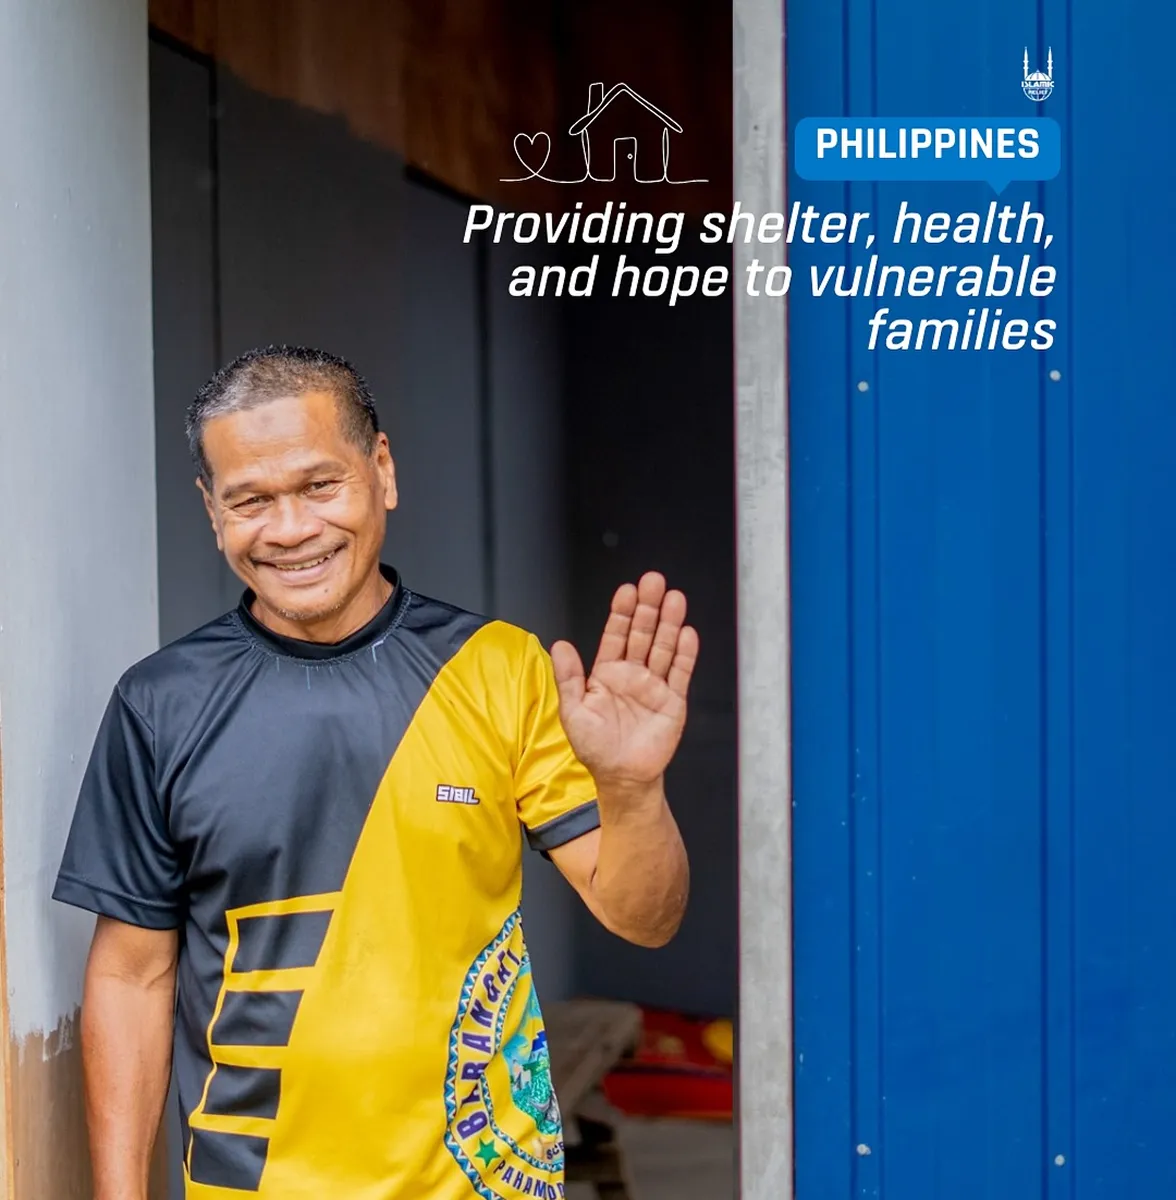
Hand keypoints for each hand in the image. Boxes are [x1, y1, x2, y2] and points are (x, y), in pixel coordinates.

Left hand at [550, 572, 698, 797]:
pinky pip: (680, 673)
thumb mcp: (573, 711)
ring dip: (669, 623)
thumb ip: (568, 677)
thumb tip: (559, 645)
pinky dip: (685, 654)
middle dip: (648, 608)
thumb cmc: (596, 748)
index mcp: (607, 673)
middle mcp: (632, 675)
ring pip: (663, 647)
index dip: (622, 612)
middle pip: (642, 633)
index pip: (616, 635)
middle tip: (654, 581)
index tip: (627, 590)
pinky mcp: (673, 701)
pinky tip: (687, 634)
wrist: (622, 778)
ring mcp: (654, 686)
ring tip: (674, 599)